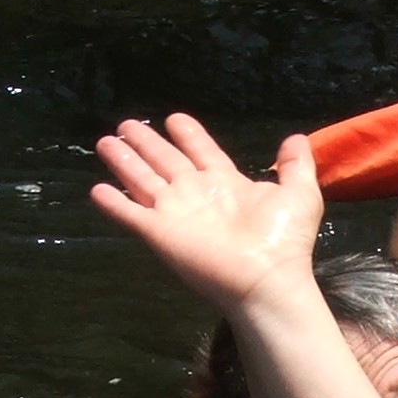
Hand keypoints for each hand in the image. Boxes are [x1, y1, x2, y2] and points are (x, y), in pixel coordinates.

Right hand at [91, 116, 322, 313]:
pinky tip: (97, 189)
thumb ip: (297, 165)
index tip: (175, 118)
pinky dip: (113, 203)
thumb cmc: (284, 240)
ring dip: (124, 161)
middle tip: (127, 124)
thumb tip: (296, 137)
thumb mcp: (300, 194)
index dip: (189, 135)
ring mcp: (175, 212)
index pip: (202, 151)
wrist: (267, 279)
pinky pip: (130, 213)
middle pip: (165, 161)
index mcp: (226, 182)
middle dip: (147, 143)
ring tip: (106, 142)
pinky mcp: (158, 233)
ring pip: (142, 179)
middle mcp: (196, 193)